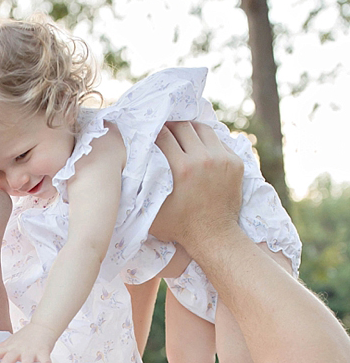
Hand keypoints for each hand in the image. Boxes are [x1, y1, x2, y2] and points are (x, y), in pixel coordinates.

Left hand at [0, 323, 58, 362]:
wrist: (43, 325)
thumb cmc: (26, 335)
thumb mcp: (10, 340)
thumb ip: (0, 347)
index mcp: (10, 346)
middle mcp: (19, 348)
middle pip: (8, 359)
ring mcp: (31, 350)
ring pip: (27, 362)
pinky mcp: (43, 351)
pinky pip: (46, 362)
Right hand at [150, 121, 243, 252]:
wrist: (213, 235)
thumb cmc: (178, 226)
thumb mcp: (152, 209)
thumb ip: (141, 188)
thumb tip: (127, 170)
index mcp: (182, 168)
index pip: (163, 136)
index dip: (153, 132)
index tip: (148, 133)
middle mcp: (204, 159)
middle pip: (183, 127)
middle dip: (170, 126)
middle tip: (163, 130)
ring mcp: (223, 159)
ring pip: (203, 129)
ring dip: (190, 129)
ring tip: (181, 133)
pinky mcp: (235, 162)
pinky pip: (219, 141)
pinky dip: (207, 141)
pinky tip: (199, 146)